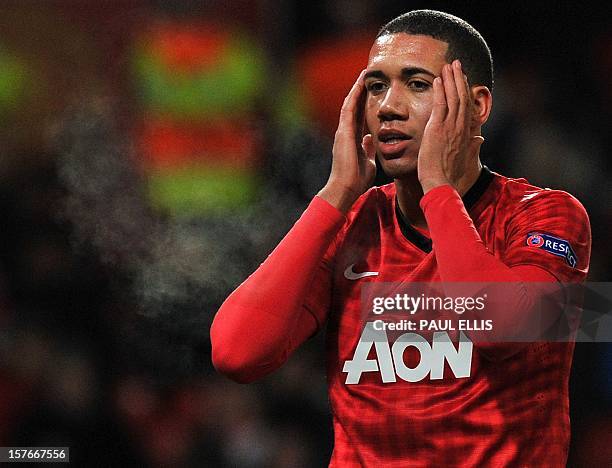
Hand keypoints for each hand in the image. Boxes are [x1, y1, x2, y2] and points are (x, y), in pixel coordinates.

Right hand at [318, 70, 375, 213]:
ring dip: (357, 88)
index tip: (371, 91)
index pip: (359, 117)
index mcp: (352, 139)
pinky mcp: (343, 131)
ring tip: (364, 74)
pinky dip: (354, 95)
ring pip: (350, 104)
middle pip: (354, 107)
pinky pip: (349, 109)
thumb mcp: (368, 161)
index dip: (364, 103)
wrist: (346, 188)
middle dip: (360, 91)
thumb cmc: (356, 180)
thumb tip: (371, 139)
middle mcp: (345, 132)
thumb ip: (368, 149)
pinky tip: (361, 84)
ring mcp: (343, 131)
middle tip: (367, 76)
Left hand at [417, 60, 483, 193]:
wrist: (442, 183)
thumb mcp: (464, 159)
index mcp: (466, 133)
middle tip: (456, 64)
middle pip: (462, 97)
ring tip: (448, 66)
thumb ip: (472, 147)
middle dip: (459, 79)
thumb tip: (480, 140)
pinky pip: (440, 105)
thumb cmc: (449, 175)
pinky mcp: (438, 128)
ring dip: (451, 79)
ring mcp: (450, 127)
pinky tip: (438, 79)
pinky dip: (440, 91)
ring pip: (453, 97)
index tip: (462, 79)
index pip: (467, 107)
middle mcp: (460, 127)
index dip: (465, 91)